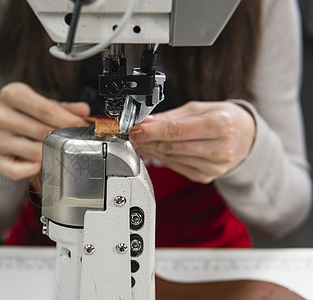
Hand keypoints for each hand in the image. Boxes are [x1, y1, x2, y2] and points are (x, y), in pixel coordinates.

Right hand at [0, 82, 89, 179]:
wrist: (0, 131)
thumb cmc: (25, 116)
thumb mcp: (44, 105)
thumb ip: (65, 108)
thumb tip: (83, 110)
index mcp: (12, 94)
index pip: (47, 110)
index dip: (70, 121)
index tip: (83, 127)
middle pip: (43, 131)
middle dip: (63, 138)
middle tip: (75, 142)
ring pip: (35, 152)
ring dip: (50, 153)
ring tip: (54, 150)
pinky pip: (18, 170)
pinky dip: (33, 169)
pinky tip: (37, 161)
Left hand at [130, 101, 255, 183]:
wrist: (246, 138)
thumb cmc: (224, 119)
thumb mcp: (199, 108)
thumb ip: (171, 116)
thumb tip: (146, 122)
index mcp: (221, 125)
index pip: (176, 130)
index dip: (150, 131)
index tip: (133, 127)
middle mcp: (220, 149)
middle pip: (171, 146)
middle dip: (147, 139)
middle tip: (132, 131)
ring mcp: (213, 167)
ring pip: (170, 158)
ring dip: (151, 148)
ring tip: (141, 139)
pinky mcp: (205, 176)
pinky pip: (175, 166)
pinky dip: (161, 157)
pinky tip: (155, 149)